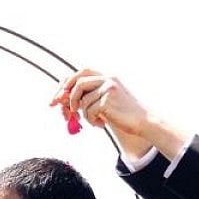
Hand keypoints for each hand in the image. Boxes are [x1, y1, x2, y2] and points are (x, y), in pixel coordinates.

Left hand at [50, 70, 188, 160]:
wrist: (143, 122)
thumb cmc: (122, 115)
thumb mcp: (104, 103)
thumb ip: (87, 98)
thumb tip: (62, 101)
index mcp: (107, 77)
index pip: (81, 73)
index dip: (66, 83)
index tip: (56, 98)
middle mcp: (108, 79)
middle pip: (77, 82)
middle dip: (66, 96)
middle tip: (64, 111)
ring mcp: (108, 88)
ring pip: (83, 101)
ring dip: (85, 115)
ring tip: (95, 121)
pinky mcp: (108, 99)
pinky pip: (89, 111)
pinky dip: (91, 121)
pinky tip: (101, 124)